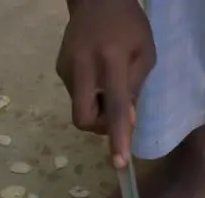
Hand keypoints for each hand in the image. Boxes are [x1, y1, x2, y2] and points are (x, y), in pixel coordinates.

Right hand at [55, 0, 155, 167]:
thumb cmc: (129, 26)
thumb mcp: (145, 54)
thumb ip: (136, 88)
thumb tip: (126, 122)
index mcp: (111, 62)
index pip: (115, 107)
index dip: (118, 136)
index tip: (119, 162)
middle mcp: (84, 68)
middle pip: (83, 118)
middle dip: (98, 126)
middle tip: (112, 113)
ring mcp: (67, 69)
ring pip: (79, 107)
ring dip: (96, 104)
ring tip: (107, 80)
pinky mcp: (59, 68)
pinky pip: (76, 93)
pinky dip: (89, 92)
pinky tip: (96, 71)